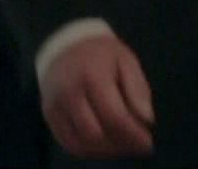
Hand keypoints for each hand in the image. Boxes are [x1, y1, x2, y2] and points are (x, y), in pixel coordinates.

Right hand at [41, 33, 155, 159]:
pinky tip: (105, 148)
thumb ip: (138, 88)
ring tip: (124, 148)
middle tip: (137, 146)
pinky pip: (68, 144)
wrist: (65, 44)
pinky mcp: (49, 117)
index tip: (148, 143)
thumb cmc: (101, 53)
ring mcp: (56, 108)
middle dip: (120, 145)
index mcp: (92, 76)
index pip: (114, 115)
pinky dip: (88, 151)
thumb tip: (147, 119)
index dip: (133, 134)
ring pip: (80, 143)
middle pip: (95, 134)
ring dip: (105, 152)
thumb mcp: (126, 60)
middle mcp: (70, 94)